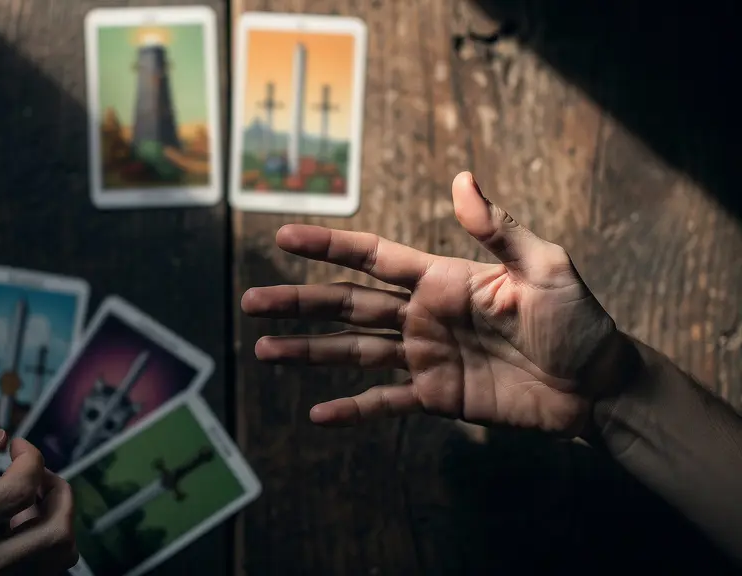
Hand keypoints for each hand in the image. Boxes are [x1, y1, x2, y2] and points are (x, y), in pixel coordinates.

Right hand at [0, 424, 76, 575]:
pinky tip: (8, 527)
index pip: (20, 491)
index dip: (31, 458)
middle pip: (54, 535)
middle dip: (59, 493)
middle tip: (38, 473)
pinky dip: (35, 545)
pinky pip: (35, 573)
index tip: (18, 446)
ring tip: (25, 500)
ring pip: (53, 560)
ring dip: (50, 521)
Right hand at [241, 172, 622, 435]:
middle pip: (346, 305)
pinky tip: (318, 415)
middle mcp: (422, 316)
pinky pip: (386, 405)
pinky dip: (353, 411)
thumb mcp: (545, 268)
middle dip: (298, 302)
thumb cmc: (578, 321)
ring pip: (353, 353)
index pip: (372, 257)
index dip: (327, 247)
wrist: (597, 387)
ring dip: (308, 352)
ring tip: (263, 350)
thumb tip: (462, 179)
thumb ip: (498, 231)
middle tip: (251, 301)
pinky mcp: (437, 398)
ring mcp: (426, 358)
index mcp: (441, 280)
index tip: (283, 236)